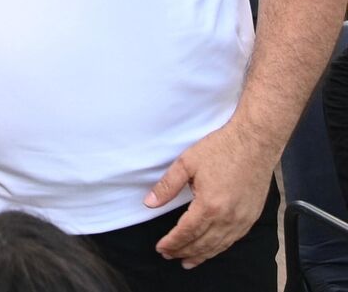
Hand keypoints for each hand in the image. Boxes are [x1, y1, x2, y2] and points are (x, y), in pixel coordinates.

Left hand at [145, 122, 275, 267]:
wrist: (255, 143)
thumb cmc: (221, 150)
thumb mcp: (187, 163)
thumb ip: (167, 186)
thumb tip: (149, 203)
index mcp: (209, 206)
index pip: (186, 232)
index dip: (172, 242)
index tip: (160, 248)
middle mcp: (228, 218)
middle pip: (202, 243)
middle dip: (183, 251)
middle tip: (168, 256)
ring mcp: (242, 220)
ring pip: (218, 245)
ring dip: (201, 255)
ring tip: (186, 261)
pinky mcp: (252, 217)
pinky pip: (233, 240)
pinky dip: (219, 248)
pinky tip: (211, 249)